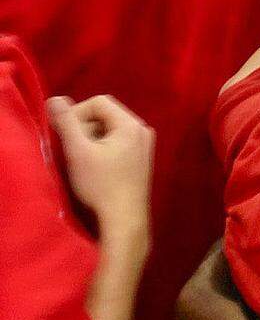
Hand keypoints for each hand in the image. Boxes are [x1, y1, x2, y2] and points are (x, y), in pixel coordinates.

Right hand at [48, 95, 152, 245]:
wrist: (124, 220)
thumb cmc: (101, 186)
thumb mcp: (78, 151)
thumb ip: (66, 122)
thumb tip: (55, 100)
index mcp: (131, 124)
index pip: (99, 102)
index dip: (77, 114)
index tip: (65, 134)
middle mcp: (142, 131)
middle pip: (105, 115)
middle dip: (84, 128)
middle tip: (73, 149)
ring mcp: (144, 146)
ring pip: (109, 130)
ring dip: (91, 140)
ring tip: (83, 160)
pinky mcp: (140, 160)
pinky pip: (117, 143)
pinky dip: (101, 149)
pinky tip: (95, 168)